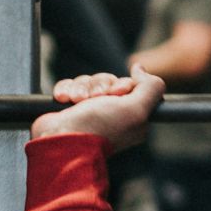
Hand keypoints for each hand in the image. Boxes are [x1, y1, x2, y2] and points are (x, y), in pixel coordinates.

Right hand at [31, 66, 165, 153]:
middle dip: (99, 85)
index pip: (129, 85)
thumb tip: (140, 69)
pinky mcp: (69, 108)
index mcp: (131, 117)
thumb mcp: (136, 109)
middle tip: (95, 98)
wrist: (60, 141)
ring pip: (88, 82)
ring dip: (81, 88)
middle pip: (108, 81)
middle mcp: (111, 114)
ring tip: (77, 100)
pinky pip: (69, 86)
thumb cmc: (99, 127)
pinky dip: (66, 89)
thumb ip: (150, 87)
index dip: (122, 84)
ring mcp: (89, 111)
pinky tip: (64, 99)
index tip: (116, 93)